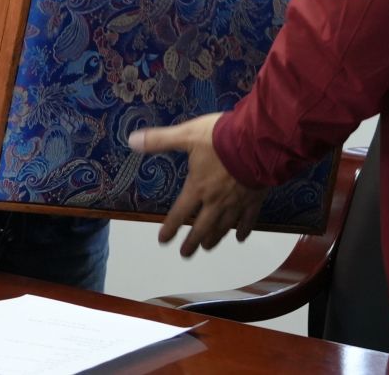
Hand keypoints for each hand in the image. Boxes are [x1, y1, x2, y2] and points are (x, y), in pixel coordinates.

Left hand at [127, 113, 265, 256]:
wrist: (256, 141)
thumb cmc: (220, 138)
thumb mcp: (187, 135)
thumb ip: (160, 140)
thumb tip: (132, 141)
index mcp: (198, 187)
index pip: (180, 213)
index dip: (170, 227)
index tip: (164, 240)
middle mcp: (215, 201)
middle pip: (201, 228)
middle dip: (192, 242)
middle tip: (185, 253)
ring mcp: (236, 202)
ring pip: (223, 227)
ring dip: (214, 238)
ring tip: (207, 247)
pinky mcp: (255, 199)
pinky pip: (249, 219)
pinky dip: (244, 230)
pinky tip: (240, 237)